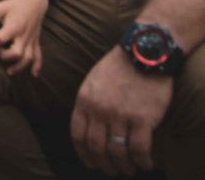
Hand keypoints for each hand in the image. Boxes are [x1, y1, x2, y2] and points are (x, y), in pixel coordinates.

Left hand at [0, 0, 48, 76]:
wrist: (34, 3)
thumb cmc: (15, 5)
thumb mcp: (2, 6)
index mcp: (14, 26)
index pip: (3, 38)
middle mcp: (24, 35)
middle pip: (17, 52)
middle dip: (5, 56)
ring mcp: (31, 40)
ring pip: (28, 58)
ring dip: (20, 67)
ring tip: (10, 72)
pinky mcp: (36, 42)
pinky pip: (39, 56)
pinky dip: (37, 66)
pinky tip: (34, 75)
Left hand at [71, 47, 170, 174]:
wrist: (143, 54)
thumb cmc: (118, 67)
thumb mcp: (92, 82)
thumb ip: (88, 103)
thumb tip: (87, 126)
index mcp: (84, 101)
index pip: (77, 135)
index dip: (83, 154)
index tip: (90, 163)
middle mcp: (99, 110)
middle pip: (96, 147)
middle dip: (103, 164)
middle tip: (110, 171)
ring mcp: (120, 115)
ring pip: (117, 151)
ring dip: (123, 166)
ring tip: (128, 171)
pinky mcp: (142, 118)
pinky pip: (139, 149)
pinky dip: (141, 161)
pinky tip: (145, 164)